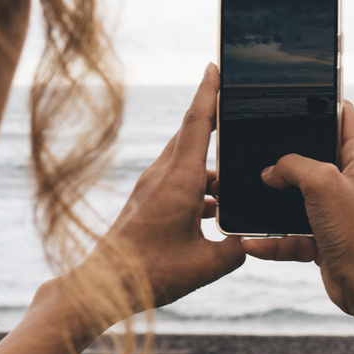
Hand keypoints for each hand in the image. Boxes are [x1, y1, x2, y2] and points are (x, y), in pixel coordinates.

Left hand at [85, 64, 244, 309]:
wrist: (104, 286)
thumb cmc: (152, 273)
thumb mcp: (208, 265)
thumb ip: (237, 249)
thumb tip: (249, 240)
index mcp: (178, 180)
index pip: (197, 122)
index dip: (209, 92)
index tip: (216, 66)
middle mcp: (162, 176)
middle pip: (192, 135)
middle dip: (216, 121)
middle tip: (240, 112)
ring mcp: (151, 188)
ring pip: (187, 162)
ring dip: (211, 168)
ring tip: (235, 184)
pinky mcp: (146, 202)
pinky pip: (179, 182)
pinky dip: (199, 187)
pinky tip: (215, 210)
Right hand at [241, 101, 353, 322]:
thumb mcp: (321, 182)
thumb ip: (292, 166)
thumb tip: (271, 171)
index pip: (343, 115)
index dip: (319, 102)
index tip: (289, 98)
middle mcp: (352, 180)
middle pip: (312, 157)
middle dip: (284, 157)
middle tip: (256, 149)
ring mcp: (338, 211)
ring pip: (297, 198)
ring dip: (272, 204)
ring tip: (245, 200)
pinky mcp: (325, 239)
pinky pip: (292, 235)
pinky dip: (274, 240)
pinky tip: (252, 243)